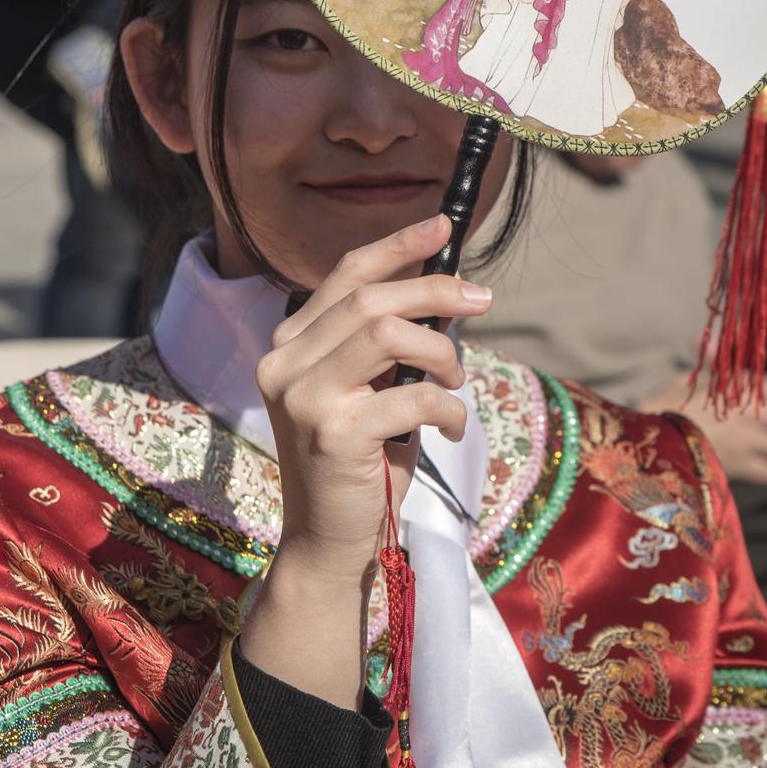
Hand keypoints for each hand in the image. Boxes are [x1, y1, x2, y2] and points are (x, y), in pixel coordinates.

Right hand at [239, 215, 489, 704]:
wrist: (330, 542)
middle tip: (482, 301)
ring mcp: (304, 397)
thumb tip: (449, 293)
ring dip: (440, 352)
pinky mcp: (333, 432)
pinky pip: (412, 395)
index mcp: (290, 345)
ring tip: (454, 380)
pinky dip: (447, 407)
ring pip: (388, 333)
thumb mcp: (370, 390)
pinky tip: (450, 426)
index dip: (398, 246)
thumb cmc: (359, 462)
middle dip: (437, 292)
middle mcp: (284, 364)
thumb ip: (388, 345)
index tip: (444, 225)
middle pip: (372, 299)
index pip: (345, 275)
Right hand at [641, 332, 766, 485]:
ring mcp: (748, 446)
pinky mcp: (740, 472)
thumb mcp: (688, 377)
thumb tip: (709, 340)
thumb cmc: (663, 404)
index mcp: (744, 388)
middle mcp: (752, 416)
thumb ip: (711, 362)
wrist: (646, 445)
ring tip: (755, 441)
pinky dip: (762, 468)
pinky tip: (744, 462)